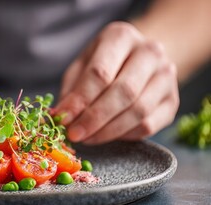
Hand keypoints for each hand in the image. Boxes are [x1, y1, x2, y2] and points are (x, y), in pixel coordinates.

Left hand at [55, 22, 178, 143]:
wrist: (138, 60)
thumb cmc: (103, 63)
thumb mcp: (81, 67)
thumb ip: (71, 91)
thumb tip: (61, 117)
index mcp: (120, 37)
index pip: (100, 73)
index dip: (80, 100)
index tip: (64, 120)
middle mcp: (149, 52)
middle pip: (123, 92)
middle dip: (94, 119)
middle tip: (75, 134)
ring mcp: (166, 76)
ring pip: (138, 112)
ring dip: (108, 131)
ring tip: (87, 138)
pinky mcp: (172, 101)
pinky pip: (148, 125)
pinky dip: (124, 136)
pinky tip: (107, 135)